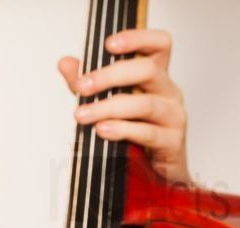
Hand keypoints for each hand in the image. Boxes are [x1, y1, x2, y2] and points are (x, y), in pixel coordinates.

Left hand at [58, 28, 190, 185]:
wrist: (154, 177)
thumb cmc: (133, 136)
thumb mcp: (107, 105)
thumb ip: (88, 85)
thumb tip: (65, 63)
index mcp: (156, 77)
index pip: (158, 44)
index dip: (138, 38)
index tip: (108, 44)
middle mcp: (168, 92)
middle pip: (147, 70)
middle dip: (110, 76)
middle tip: (81, 87)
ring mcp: (173, 116)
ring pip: (145, 103)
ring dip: (109, 108)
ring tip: (82, 115)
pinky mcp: (172, 142)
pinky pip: (148, 133)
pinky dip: (123, 130)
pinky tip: (103, 130)